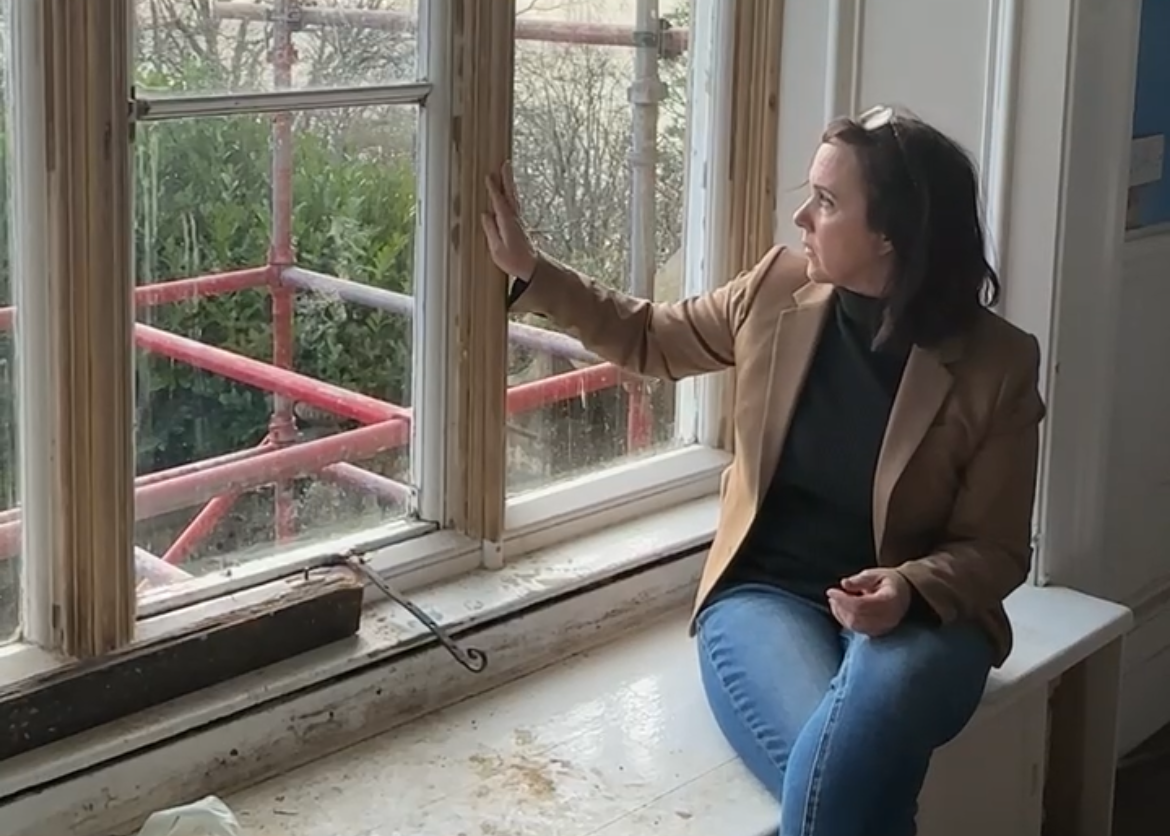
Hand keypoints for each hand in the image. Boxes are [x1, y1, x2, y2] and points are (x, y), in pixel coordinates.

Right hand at [481, 161, 537, 280]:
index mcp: (508, 223)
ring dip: (509, 183)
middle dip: (506, 178)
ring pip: (513, 197)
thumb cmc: (514, 261)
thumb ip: (491, 231)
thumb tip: (486, 214)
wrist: (532, 268)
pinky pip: (514, 203)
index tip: (489, 176)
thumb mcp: (498, 249)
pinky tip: (509, 190)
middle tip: (505, 163)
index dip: (494, 189)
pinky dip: (511, 193)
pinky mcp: (520, 223)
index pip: (499, 202)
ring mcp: (519, 220)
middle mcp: (515, 218)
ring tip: (506, 170)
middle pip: (510, 194)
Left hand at [826, 568, 911, 636]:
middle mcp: (889, 617)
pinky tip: (841, 609)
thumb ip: (861, 579)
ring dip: (840, 613)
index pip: (861, 604)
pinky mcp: (878, 632)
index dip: (843, 599)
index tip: (831, 591)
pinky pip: (858, 629)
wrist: (905, 593)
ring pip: (855, 625)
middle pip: (857, 617)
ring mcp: (884, 627)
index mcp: (890, 599)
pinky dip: (845, 620)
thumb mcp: (876, 574)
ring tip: (835, 601)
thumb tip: (844, 584)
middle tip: (832, 595)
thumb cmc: (889, 581)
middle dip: (840, 606)